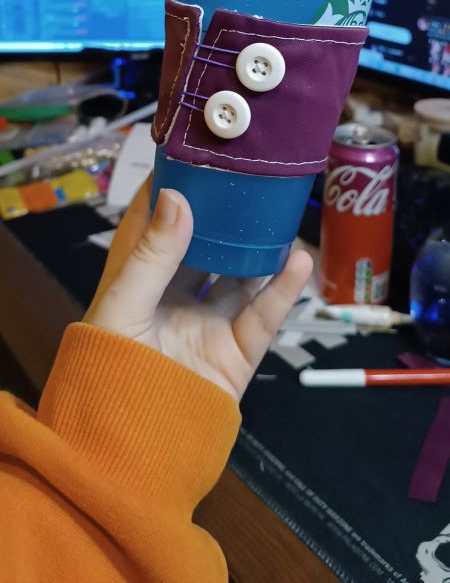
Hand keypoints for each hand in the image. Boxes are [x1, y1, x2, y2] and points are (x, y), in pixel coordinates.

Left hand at [85, 176, 311, 401]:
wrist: (131, 452)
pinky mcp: (236, 354)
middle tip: (248, 179)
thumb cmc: (111, 373)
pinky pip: (264, 316)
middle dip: (225, 216)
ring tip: (281, 212)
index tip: (193, 156)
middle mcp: (174, 300)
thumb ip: (153, 253)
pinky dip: (284, 289)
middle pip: (205, 248)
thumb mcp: (123, 305)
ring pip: (241, 277)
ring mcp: (207, 326)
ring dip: (261, 248)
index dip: (172, 192)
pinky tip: (299, 259)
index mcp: (138, 285)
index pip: (154, 227)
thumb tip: (177, 195)